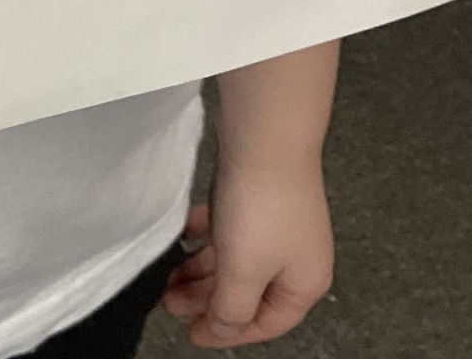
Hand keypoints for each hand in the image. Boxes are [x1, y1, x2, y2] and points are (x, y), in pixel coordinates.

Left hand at [162, 156, 333, 347]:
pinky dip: (204, 236)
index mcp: (304, 282)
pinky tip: (182, 235)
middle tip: (170, 303)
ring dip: (200, 271)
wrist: (264, 138)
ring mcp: (276, 225)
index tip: (194, 334)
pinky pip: (227, 228)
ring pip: (234, 260)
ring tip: (167, 276)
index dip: (229, 333)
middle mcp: (295, 256)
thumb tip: (222, 327)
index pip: (267, 323)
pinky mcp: (256, 198)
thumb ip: (232, 308)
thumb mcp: (244, 272)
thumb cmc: (262, 207)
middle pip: (247, 292)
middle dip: (207, 301)